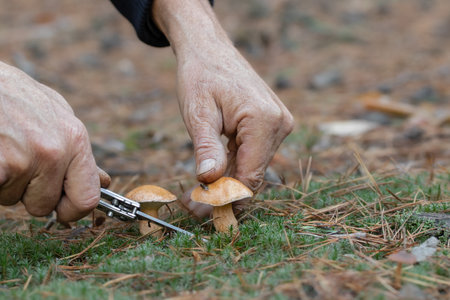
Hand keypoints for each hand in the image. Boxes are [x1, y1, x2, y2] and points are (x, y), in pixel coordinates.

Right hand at [0, 62, 108, 221]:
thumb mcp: (56, 114)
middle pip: (45, 205)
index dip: (72, 210)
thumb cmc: (14, 95)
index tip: (60, 208)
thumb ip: (77, 151)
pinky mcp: (1, 165)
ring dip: (7, 183)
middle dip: (29, 194)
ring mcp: (25, 159)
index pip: (88, 198)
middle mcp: (55, 152)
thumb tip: (102, 181)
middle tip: (18, 164)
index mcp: (76, 140)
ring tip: (3, 149)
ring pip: (14, 199)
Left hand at [153, 0, 293, 215]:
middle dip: (223, 194)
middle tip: (192, 208)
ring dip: (226, 183)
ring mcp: (278, 124)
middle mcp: (279, 124)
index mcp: (264, 120)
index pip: (250, 175)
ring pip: (252, 167)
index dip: (226, 198)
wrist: (209, 48)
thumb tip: (210, 182)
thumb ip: (207, 148)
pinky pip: (252, 154)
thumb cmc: (201, 74)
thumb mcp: (198, 113)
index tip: (201, 212)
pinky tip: (211, 177)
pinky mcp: (270, 124)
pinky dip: (231, 167)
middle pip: (253, 174)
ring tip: (195, 197)